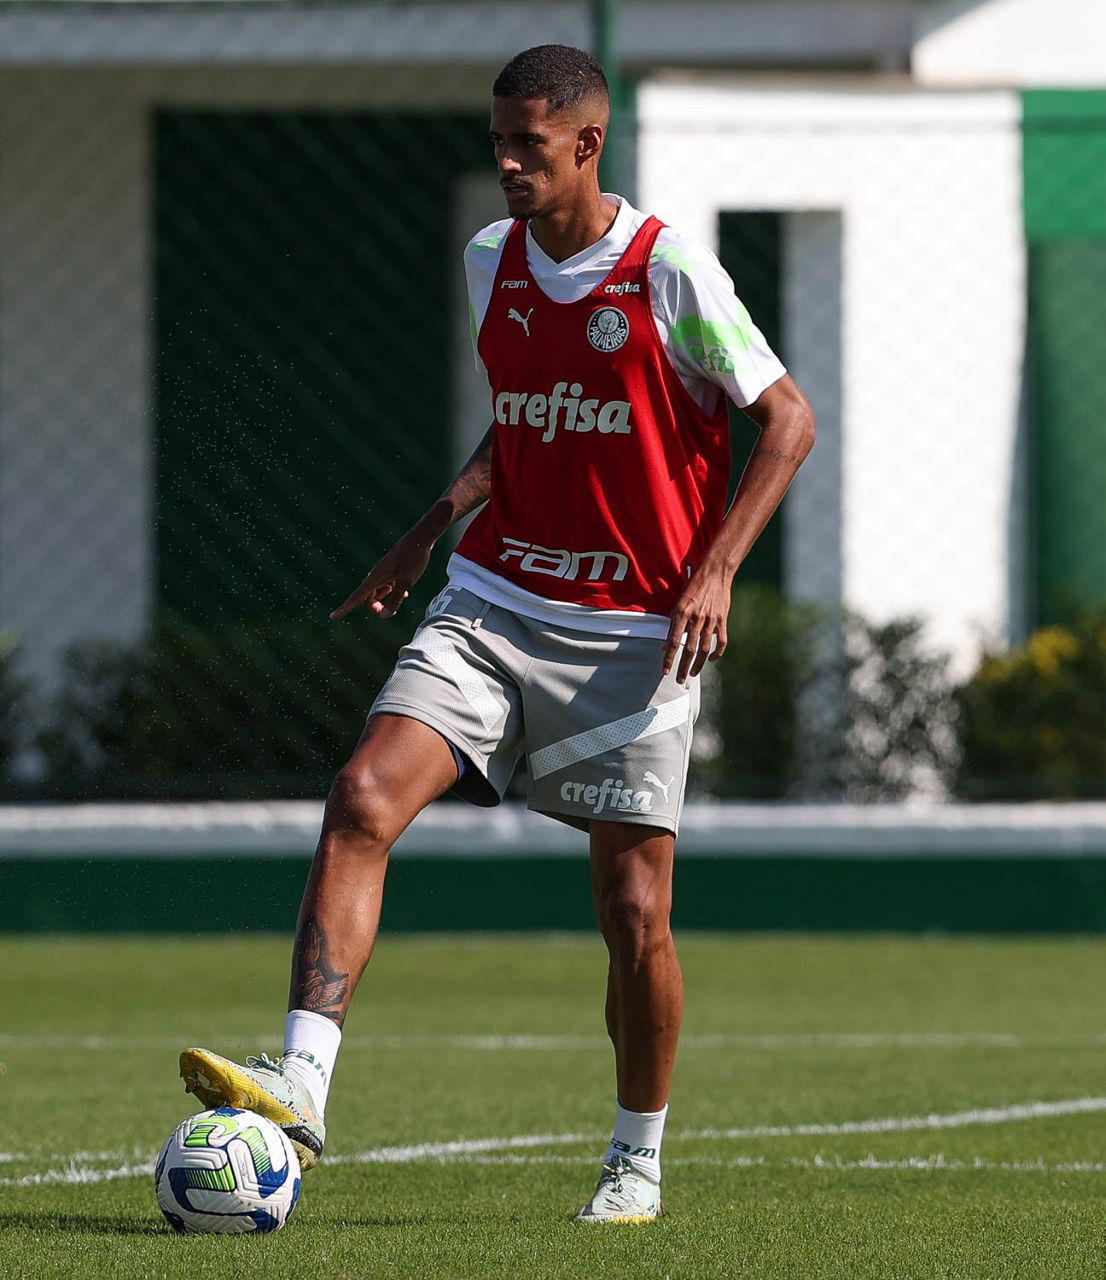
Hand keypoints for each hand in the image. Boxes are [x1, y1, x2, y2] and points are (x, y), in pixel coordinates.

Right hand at [329, 528, 434, 620]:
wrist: (420, 539)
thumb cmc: (413, 559)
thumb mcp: (406, 582)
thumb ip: (395, 600)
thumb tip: (383, 616)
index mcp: (375, 578)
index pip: (356, 597)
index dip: (344, 608)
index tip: (332, 616)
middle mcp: (376, 575)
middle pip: (367, 598)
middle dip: (376, 606)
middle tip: (393, 610)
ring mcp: (382, 572)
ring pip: (377, 592)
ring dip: (386, 598)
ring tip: (403, 596)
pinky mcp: (390, 570)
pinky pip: (385, 585)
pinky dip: (392, 591)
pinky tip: (405, 592)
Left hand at [661, 566, 731, 683]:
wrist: (715, 572)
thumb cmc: (693, 587)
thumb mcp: (678, 603)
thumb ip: (672, 625)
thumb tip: (664, 645)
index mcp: (682, 613)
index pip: (673, 642)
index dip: (668, 658)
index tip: (664, 671)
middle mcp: (696, 619)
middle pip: (688, 649)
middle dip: (683, 667)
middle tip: (679, 680)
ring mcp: (711, 620)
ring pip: (704, 649)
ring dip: (698, 665)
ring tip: (692, 674)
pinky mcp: (722, 620)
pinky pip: (721, 642)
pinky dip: (717, 654)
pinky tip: (710, 660)